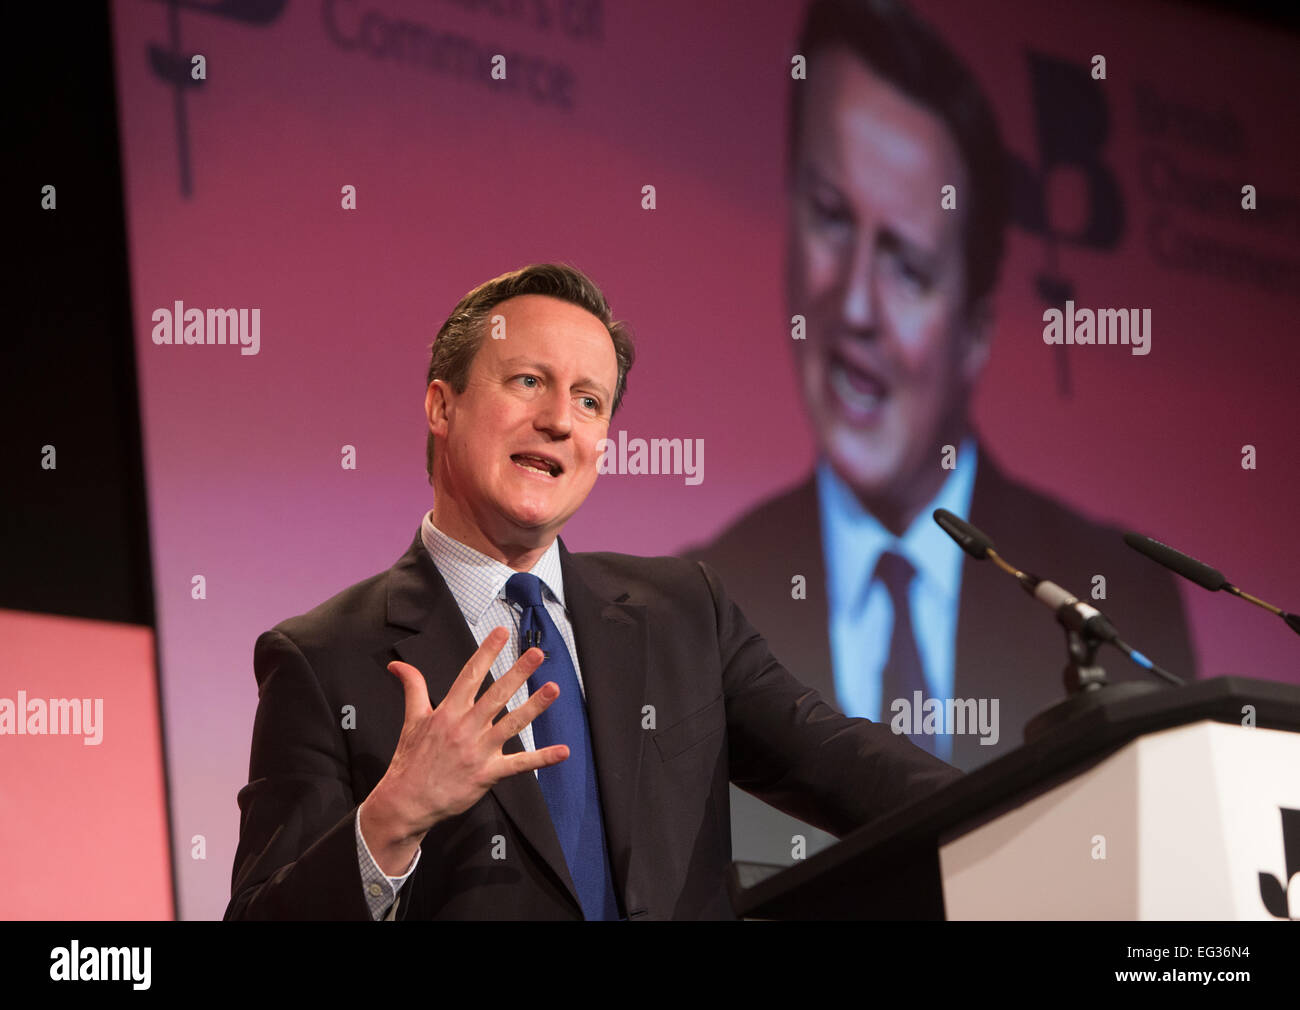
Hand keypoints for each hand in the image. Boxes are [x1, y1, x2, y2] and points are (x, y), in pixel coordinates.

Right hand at [361, 627, 568, 865]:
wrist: (406, 801)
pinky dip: (542, 758)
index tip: (502, 632)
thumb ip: (412, 688)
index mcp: (448, 711)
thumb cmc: (410, 760)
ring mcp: (479, 750)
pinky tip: (562, 751)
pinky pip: (520, 764)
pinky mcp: (488, 774)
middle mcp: (466, 727)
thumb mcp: (412, 719)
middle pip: (496, 694)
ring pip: (512, 723)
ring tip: (554, 689)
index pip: (470, 674)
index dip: (487, 652)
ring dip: (535, 706)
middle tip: (536, 653)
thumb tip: (397, 664)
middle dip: (518, 672)